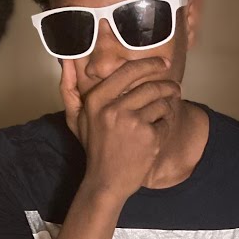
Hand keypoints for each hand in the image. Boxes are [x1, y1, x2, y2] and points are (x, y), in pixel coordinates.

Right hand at [59, 56, 181, 199]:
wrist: (106, 181)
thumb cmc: (94, 147)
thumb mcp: (76, 118)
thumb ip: (69, 87)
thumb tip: (64, 57)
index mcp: (96, 100)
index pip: (127, 71)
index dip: (149, 64)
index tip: (163, 63)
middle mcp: (113, 108)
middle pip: (150, 86)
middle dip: (168, 86)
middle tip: (175, 88)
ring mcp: (132, 122)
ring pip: (161, 103)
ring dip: (166, 108)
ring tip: (161, 116)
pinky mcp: (148, 136)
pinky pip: (165, 122)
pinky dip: (164, 127)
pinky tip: (154, 137)